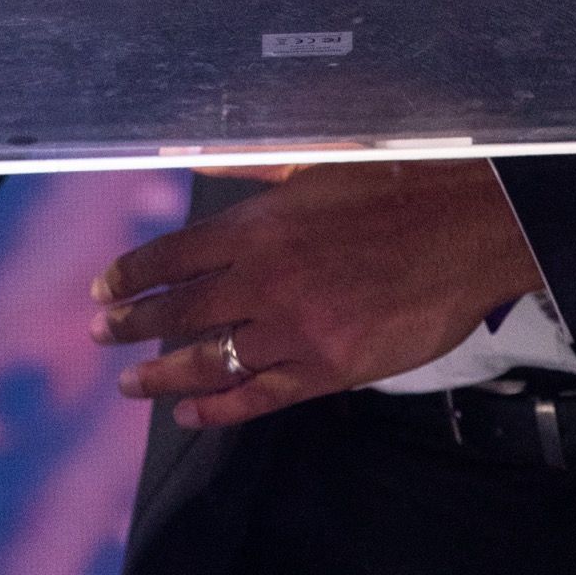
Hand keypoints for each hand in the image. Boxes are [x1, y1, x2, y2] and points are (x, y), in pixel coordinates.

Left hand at [89, 160, 543, 429]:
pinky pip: (259, 396)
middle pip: (180, 311)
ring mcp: (295, 330)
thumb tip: (200, 161)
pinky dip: (220, 408)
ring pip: (210, 361)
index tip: (105, 290)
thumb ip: (257, 169)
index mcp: (261, 227)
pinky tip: (193, 413)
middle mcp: (267, 281)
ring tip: (132, 383)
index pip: (174, 256)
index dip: (132, 275)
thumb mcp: (323, 162)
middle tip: (103, 336)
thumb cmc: (403, 185)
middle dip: (133, 325)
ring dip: (163, 375)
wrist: (473, 232)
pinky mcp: (328, 369)